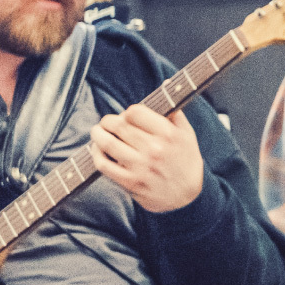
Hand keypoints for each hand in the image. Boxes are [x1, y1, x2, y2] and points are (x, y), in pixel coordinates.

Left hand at [89, 106, 205, 213]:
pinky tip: (97, 150)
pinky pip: (103, 164)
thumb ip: (174, 113)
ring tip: (97, 131)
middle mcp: (154, 149)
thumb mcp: (188, 135)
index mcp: (169, 134)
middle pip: (119, 125)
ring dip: (98, 134)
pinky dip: (96, 154)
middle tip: (107, 122)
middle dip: (109, 121)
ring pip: (107, 143)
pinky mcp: (129, 181)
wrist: (187, 197)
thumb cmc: (186, 162)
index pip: (136, 112)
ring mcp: (140, 166)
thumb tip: (165, 87)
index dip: (129, 112)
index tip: (128, 116)